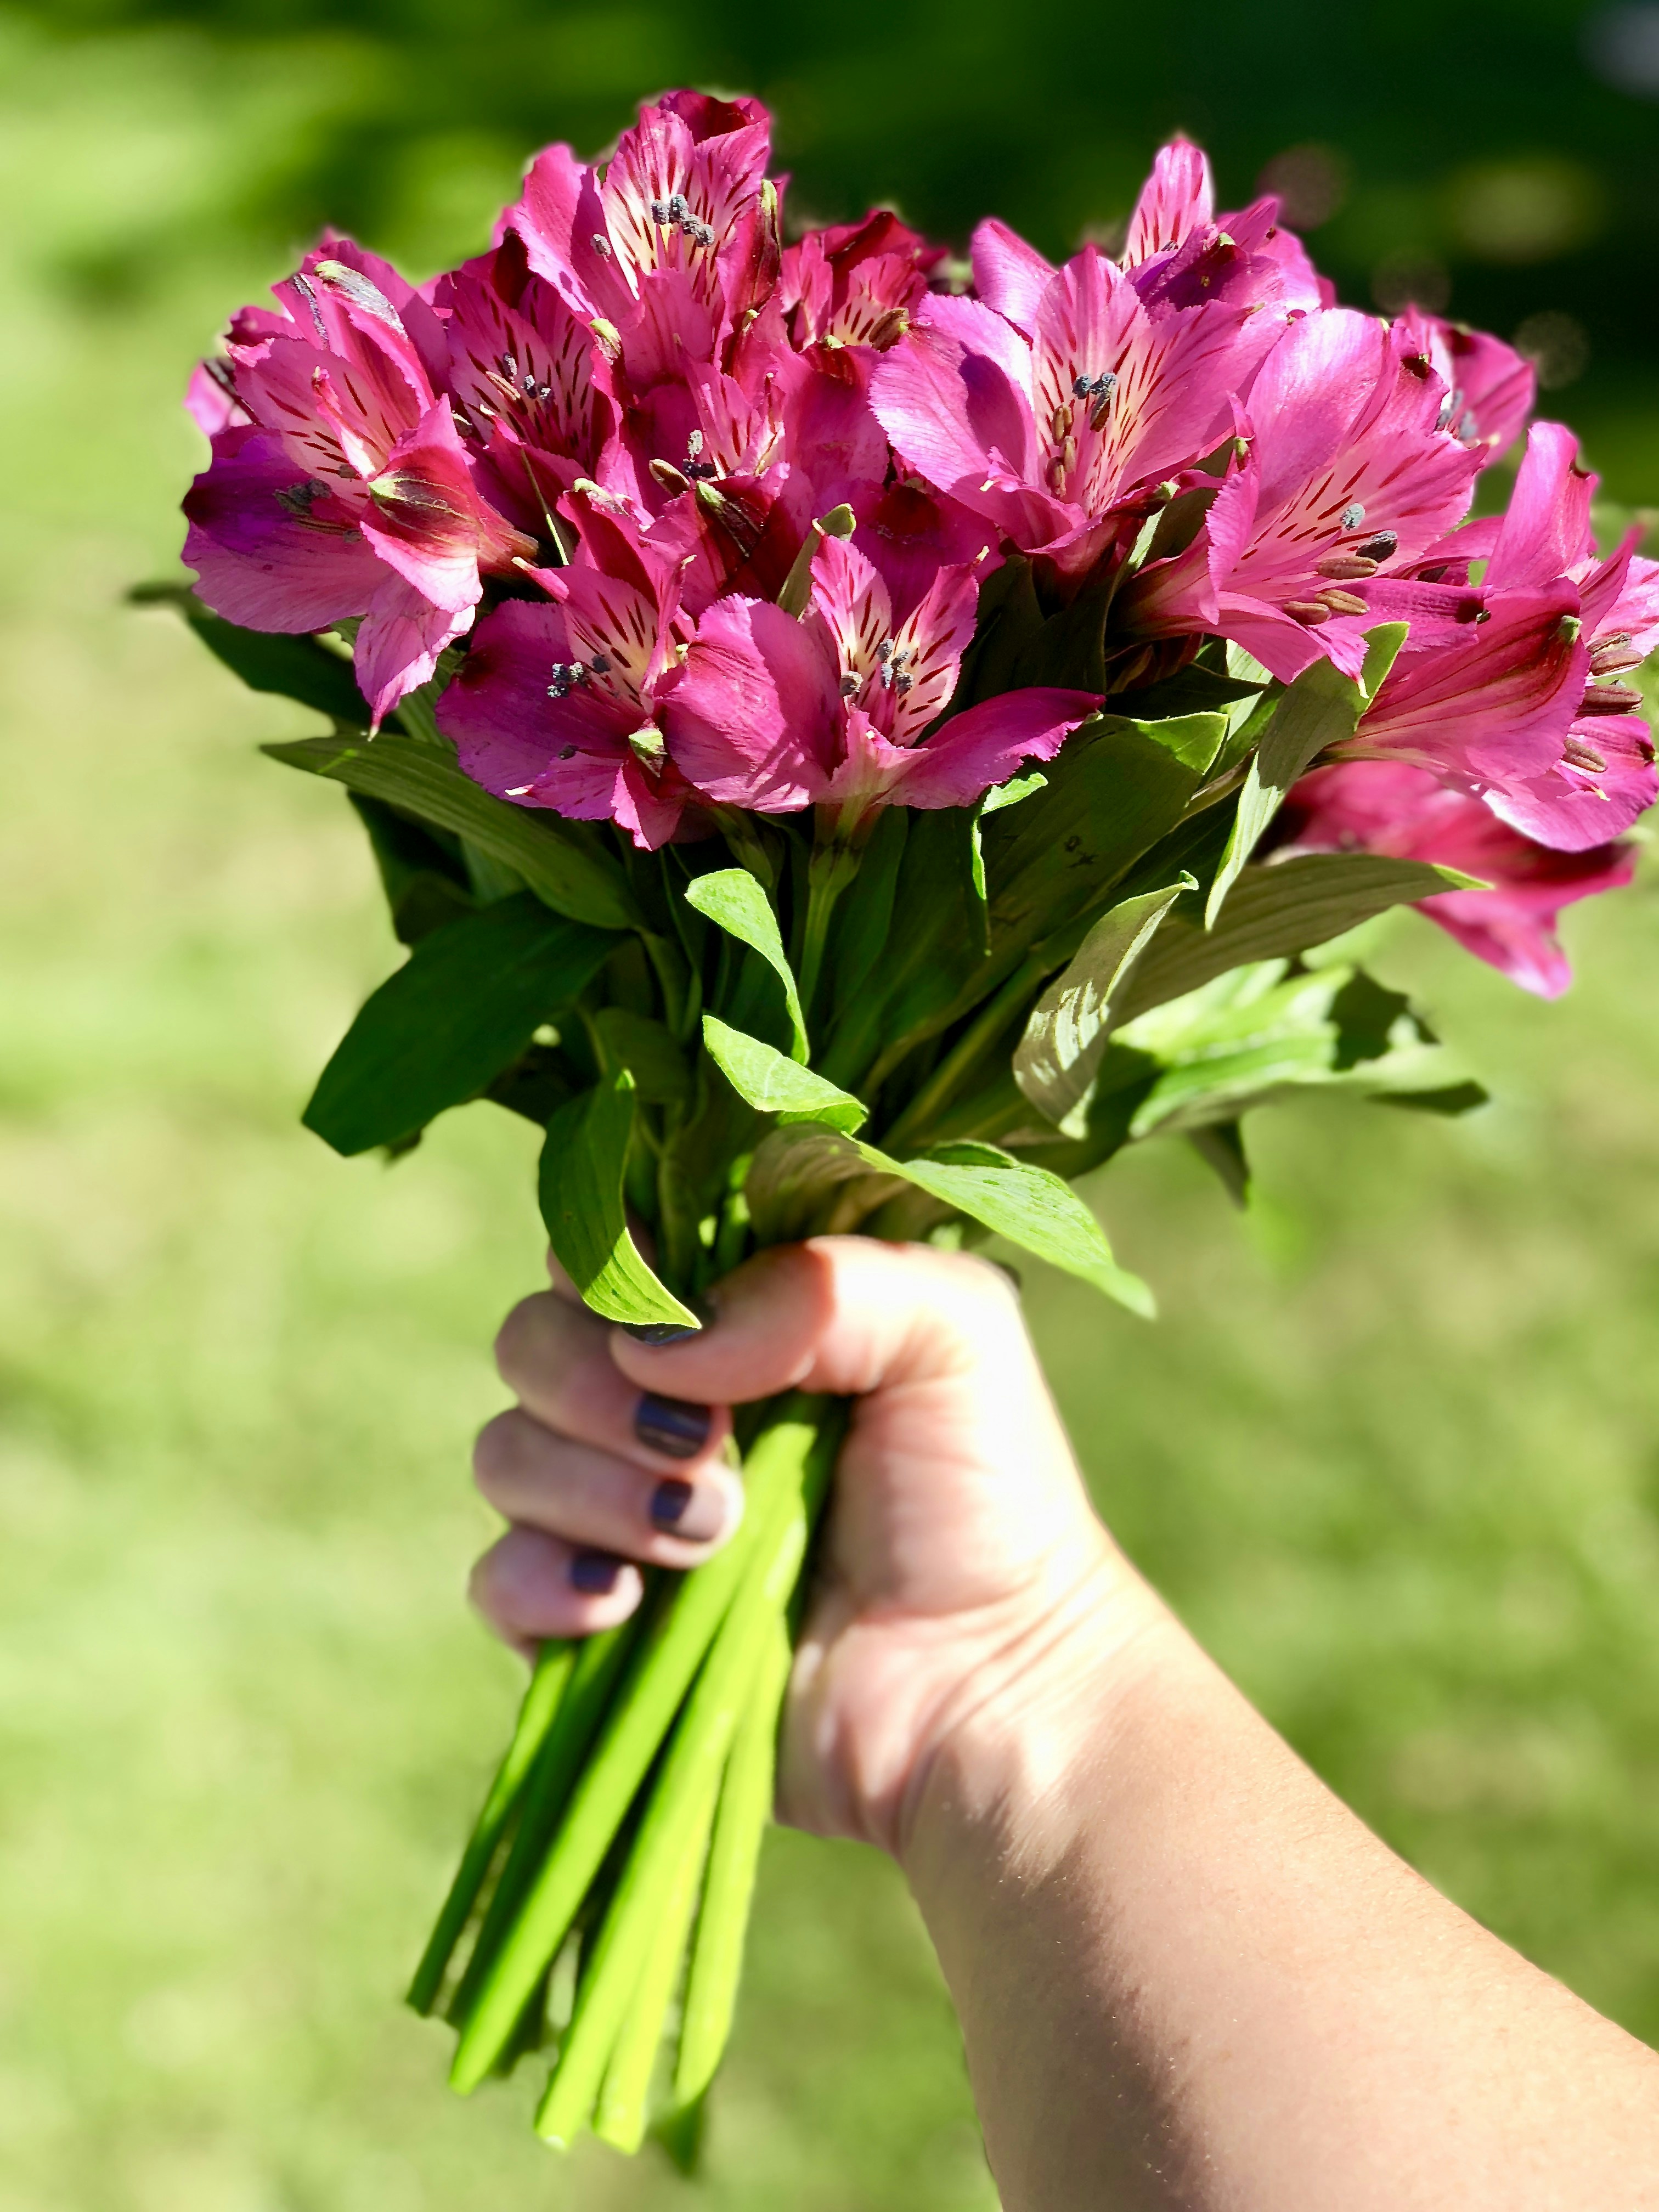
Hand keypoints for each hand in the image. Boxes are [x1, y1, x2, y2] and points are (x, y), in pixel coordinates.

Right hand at [469, 1237, 1163, 1855]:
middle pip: (530, 1340)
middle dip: (602, 1390)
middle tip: (713, 1447)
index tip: (667, 1310)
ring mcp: (614, 1514)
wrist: (987, 1687)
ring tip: (716, 1536)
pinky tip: (629, 1603)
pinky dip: (545, 1580)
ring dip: (597, 1489)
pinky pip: (494, 1578)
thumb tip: (661, 1344)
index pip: (602, 1246)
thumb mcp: (953, 1331)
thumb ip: (819, 1282)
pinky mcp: (590, 1625)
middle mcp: (656, 1402)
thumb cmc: (985, 1496)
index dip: (611, 1265)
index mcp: (726, 1314)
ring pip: (505, 1454)